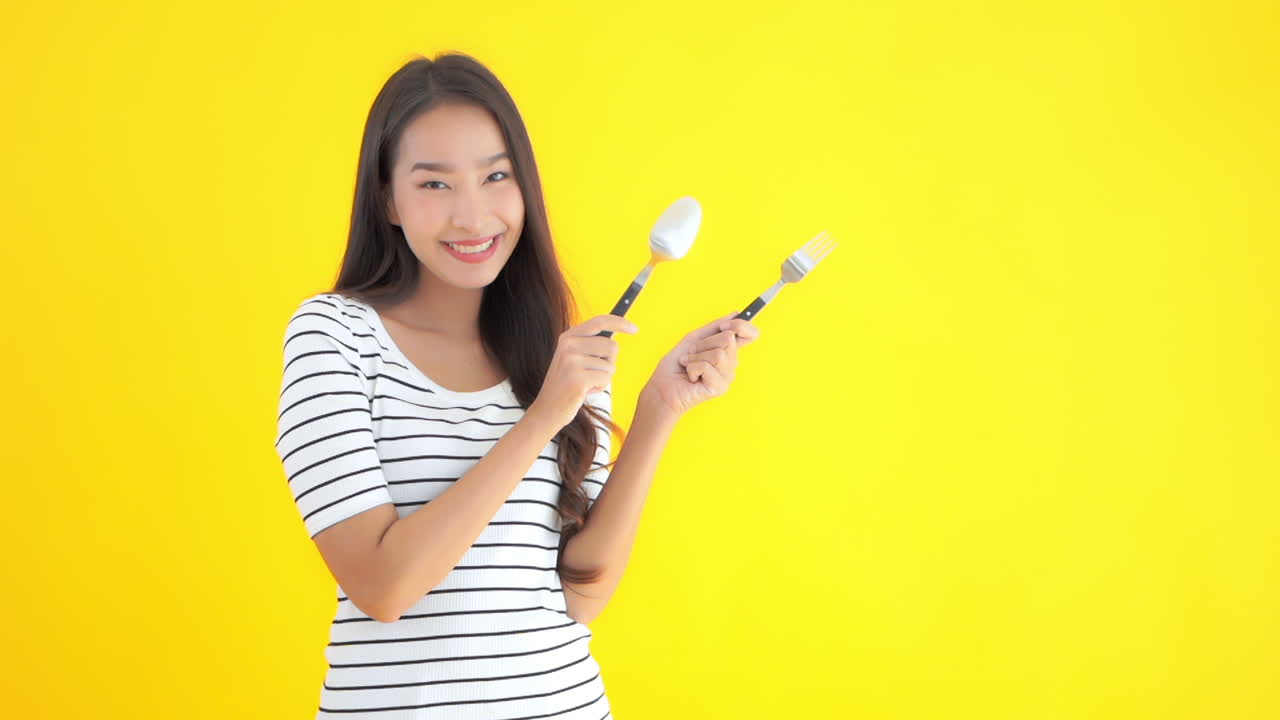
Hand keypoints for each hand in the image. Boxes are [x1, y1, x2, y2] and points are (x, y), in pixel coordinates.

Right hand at [529, 314, 638, 429]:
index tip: (635, 329)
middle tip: (593, 373)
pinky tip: (585, 391)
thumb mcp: (574, 357)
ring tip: (586, 383)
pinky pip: (606, 379)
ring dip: (604, 377)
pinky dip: (601, 387)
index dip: (620, 323)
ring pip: (610, 365)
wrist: (547, 409)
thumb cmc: (567, 384)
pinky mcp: (577, 378)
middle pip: (612, 346)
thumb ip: (591, 343)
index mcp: (568, 337)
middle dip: (610, 363)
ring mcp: (571, 361)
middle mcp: (568, 345)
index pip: (599, 322)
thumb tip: (619, 329)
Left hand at [640, 312, 760, 418]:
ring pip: (718, 353)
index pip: (750, 334)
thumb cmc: (676, 366)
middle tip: (691, 354)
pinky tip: (691, 377)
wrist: (663, 388)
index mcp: (727, 351)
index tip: (724, 325)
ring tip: (689, 366)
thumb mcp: (694, 339)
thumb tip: (736, 313)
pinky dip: (692, 368)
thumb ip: (715, 327)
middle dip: (704, 343)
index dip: (742, 325)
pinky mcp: (719, 388)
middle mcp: (731, 364)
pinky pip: (707, 366)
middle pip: (728, 338)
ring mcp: (727, 377)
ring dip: (696, 357)